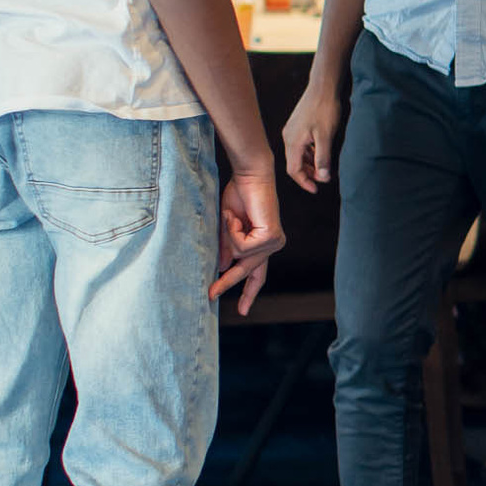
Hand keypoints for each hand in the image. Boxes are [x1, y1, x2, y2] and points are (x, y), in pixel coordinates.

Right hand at [213, 167, 285, 312]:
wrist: (250, 175)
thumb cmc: (239, 196)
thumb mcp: (227, 227)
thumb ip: (226, 248)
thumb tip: (223, 269)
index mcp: (263, 245)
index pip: (257, 274)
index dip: (248, 292)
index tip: (244, 311)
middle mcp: (272, 245)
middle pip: (248, 273)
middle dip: (228, 283)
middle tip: (211, 295)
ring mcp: (274, 243)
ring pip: (240, 257)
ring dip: (228, 236)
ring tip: (230, 217)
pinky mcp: (271, 238)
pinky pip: (241, 246)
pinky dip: (232, 231)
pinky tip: (236, 216)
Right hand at [281, 81, 342, 192]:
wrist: (323, 87)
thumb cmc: (325, 109)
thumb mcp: (326, 136)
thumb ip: (323, 158)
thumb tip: (323, 178)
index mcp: (292, 142)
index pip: (293, 170)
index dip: (304, 182)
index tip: (316, 189)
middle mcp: (288, 137)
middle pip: (294, 163)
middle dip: (307, 174)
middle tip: (323, 179)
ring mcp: (291, 130)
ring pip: (297, 155)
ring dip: (309, 164)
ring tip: (323, 169)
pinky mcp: (296, 126)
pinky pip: (300, 146)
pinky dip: (309, 154)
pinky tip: (320, 153)